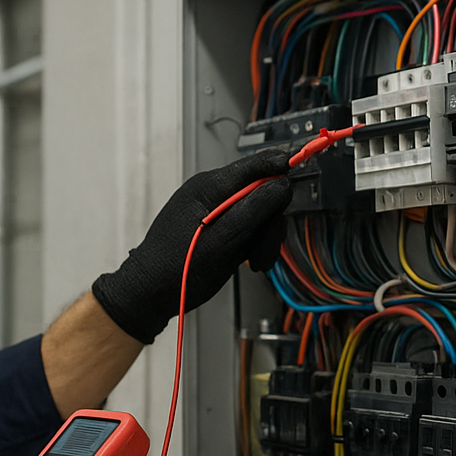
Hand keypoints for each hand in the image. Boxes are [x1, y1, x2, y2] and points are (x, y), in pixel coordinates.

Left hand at [92, 148, 292, 343]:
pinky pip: (248, 229)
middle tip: (266, 248)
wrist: (150, 294)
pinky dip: (255, 245)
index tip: (305, 160)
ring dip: (264, 238)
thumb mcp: (222, 240)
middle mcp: (214, 196)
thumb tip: (281, 185)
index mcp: (209, 188)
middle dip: (270, 221)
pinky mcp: (220, 230)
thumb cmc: (174, 268)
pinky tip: (250, 261)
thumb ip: (253, 210)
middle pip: (261, 193)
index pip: (253, 165)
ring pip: (258, 214)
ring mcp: (217, 213)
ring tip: (256, 262)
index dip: (281, 164)